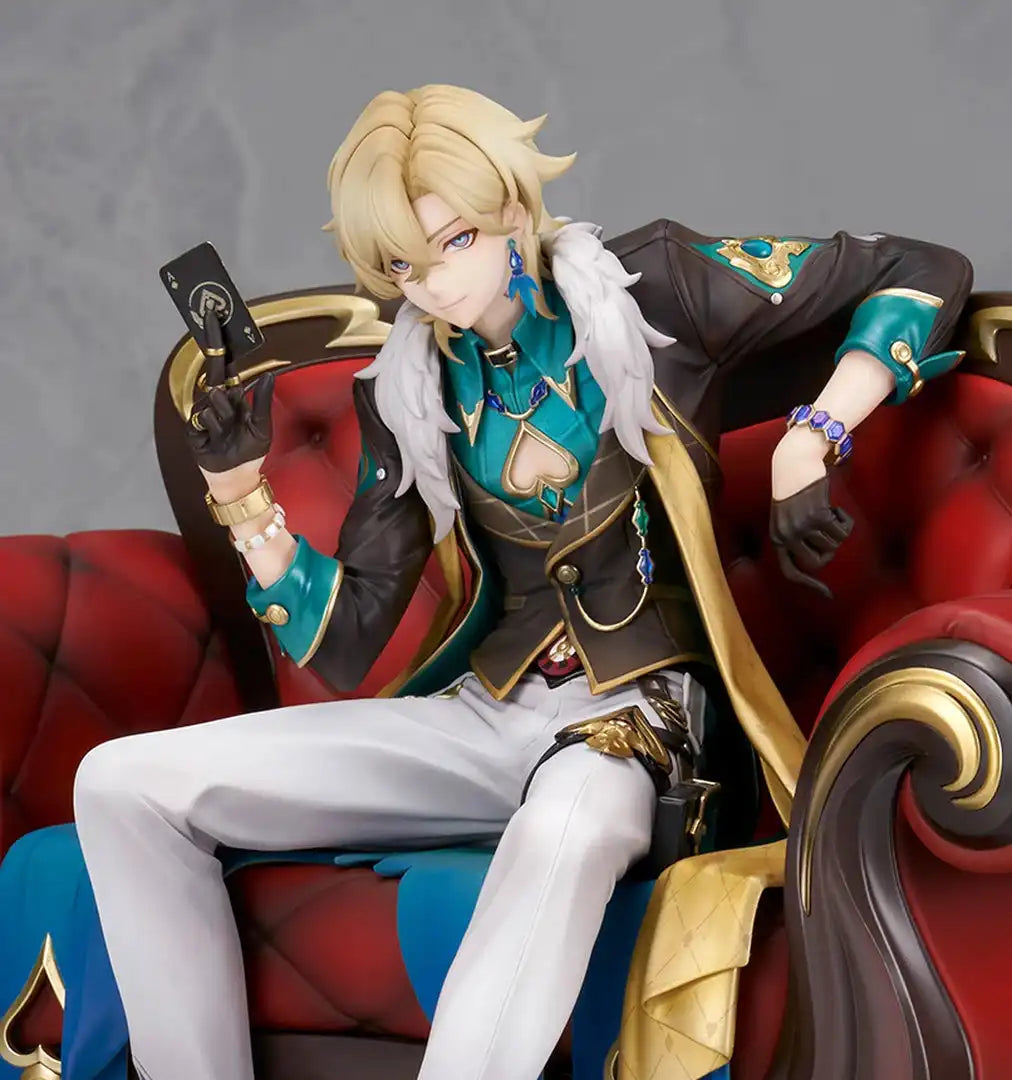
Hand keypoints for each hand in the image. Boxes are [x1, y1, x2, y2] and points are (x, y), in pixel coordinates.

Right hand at [184, 311, 274, 474]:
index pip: (225, 366)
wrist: (237, 475)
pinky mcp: (193, 429)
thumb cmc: (250, 450)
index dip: (220, 343)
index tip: (216, 319)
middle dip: (215, 354)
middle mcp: (216, 401)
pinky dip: (214, 426)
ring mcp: (203, 413)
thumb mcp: (263, 425)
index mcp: (232, 397)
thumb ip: (263, 400)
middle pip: (214, 373)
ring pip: (213, 399)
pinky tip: (217, 436)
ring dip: (225, 412)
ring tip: (230, 429)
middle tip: (216, 334)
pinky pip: (204, 418)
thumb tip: (269, 375)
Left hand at [769, 474, 852, 598]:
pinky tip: (835, 507)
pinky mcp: (817, 516)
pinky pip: (841, 531)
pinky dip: (844, 520)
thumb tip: (816, 561)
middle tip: (831, 532)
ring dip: (837, 530)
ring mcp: (801, 527)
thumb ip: (796, 536)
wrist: (794, 460)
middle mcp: (786, 536)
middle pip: (818, 562)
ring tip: (829, 513)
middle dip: (829, 550)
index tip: (827, 594)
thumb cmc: (793, 488)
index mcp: (778, 537)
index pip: (790, 571)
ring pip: (833, 545)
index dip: (808, 584)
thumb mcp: (788, 515)